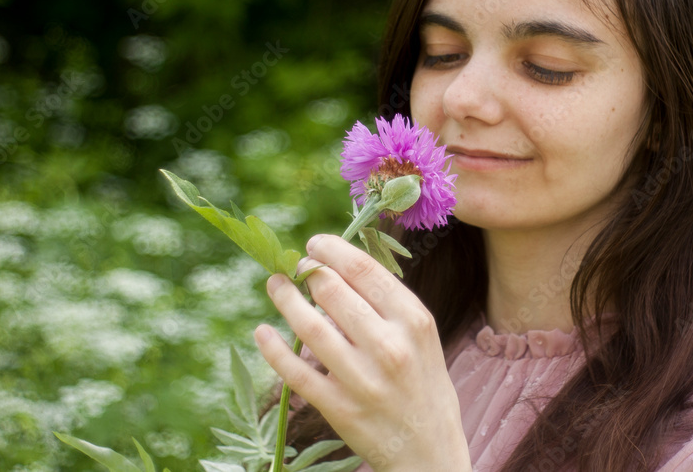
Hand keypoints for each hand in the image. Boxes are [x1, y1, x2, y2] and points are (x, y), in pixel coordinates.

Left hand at [254, 234, 471, 471]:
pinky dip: (274, 349)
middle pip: (333, 292)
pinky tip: (262, 331)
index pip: (365, 271)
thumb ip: (387, 302)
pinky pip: (296, 372)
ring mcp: (362, 379)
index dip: (333, 250)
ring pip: (309, 327)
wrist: (429, 449)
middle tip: (297, 266)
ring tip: (274, 284)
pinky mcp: (338, 408)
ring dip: (285, 299)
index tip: (315, 244)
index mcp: (413, 321)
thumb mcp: (420, 335)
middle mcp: (389, 347)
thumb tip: (339, 264)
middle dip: (307, 271)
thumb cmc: (423, 381)